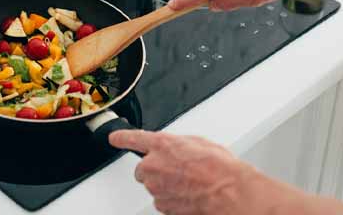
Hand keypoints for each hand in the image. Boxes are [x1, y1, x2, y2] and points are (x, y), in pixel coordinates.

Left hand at [109, 130, 342, 214]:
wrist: (228, 191)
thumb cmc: (219, 166)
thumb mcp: (198, 143)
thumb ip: (178, 144)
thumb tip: (175, 148)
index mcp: (162, 144)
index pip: (132, 138)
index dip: (122, 138)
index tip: (114, 138)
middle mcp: (154, 165)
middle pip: (142, 168)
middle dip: (154, 169)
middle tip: (174, 170)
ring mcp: (156, 187)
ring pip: (152, 185)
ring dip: (164, 184)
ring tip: (188, 182)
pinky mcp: (162, 205)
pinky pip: (162, 200)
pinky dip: (171, 198)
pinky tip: (188, 193)